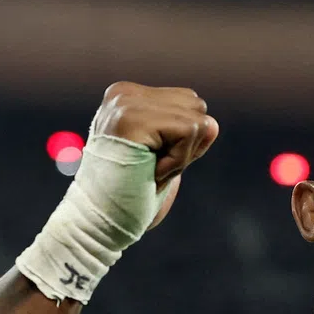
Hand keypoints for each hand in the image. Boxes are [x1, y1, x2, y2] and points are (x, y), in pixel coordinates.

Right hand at [90, 83, 218, 231]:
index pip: (187, 102)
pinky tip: (151, 173)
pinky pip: (190, 131)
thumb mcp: (168, 156)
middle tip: (152, 167)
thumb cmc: (132, 193)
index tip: (152, 160)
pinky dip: (179, 161)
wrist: (100, 220)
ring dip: (182, 156)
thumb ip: (190, 136)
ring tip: (149, 169)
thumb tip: (212, 124)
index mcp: (128, 97)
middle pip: (196, 106)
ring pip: (197, 120)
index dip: (183, 139)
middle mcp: (124, 93)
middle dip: (186, 145)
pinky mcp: (132, 118)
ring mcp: (126, 103)